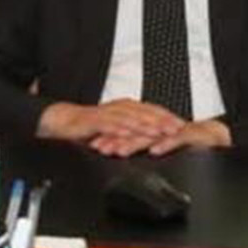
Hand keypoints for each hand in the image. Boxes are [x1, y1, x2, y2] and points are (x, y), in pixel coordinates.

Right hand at [38, 99, 184, 143]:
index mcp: (126, 109)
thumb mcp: (117, 129)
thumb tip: (153, 139)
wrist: (65, 122)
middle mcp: (119, 108)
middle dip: (161, 120)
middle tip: (176, 128)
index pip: (151, 111)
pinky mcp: (93, 121)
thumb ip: (133, 132)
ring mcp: (107, 114)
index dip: (167, 117)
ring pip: (129, 117)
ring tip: (158, 132)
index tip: (182, 125)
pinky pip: (108, 124)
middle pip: (144, 113)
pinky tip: (128, 134)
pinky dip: (119, 129)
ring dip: (144, 124)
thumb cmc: (92, 127)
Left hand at [87, 119, 232, 156]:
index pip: (128, 130)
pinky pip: (176, 140)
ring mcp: (175, 131)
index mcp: (154, 128)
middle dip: (115, 139)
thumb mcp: (163, 147)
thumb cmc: (190, 143)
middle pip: (135, 131)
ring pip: (151, 135)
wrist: (216, 136)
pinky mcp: (191, 135)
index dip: (111, 136)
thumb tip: (126, 155)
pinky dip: (165, 144)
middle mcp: (162, 127)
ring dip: (134, 142)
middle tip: (100, 147)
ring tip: (120, 150)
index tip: (95, 144)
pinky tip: (154, 151)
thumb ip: (146, 149)